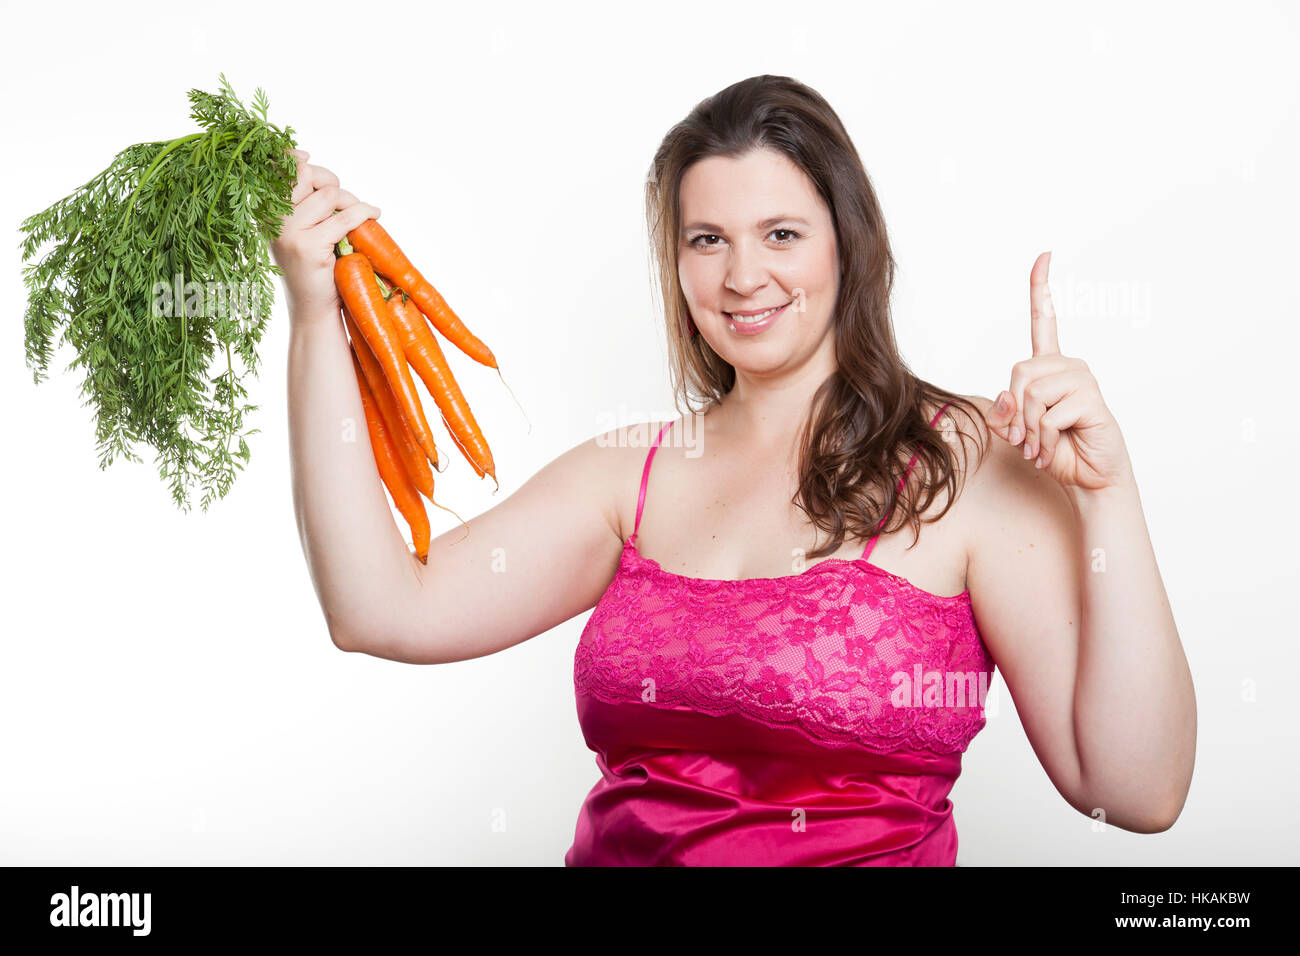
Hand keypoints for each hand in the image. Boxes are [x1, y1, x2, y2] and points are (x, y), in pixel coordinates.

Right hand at [270, 149, 380, 322]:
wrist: (312, 312)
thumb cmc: (312, 270)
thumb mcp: (299, 230)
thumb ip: (299, 201)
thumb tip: (306, 160)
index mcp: (265, 213)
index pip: (279, 170)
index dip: (295, 159)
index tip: (307, 157)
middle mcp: (271, 220)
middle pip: (307, 176)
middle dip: (332, 184)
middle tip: (347, 202)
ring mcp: (288, 233)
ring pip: (329, 195)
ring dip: (351, 202)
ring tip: (359, 216)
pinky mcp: (309, 247)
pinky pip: (345, 217)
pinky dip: (364, 212)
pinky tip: (374, 215)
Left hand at [985, 252, 1134, 492]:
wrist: (1088, 478)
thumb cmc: (1054, 451)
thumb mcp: (1016, 432)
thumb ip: (1003, 414)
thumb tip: (1007, 396)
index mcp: (1049, 367)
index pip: (1045, 321)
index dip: (1042, 288)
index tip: (1045, 255)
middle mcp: (1067, 367)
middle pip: (1019, 371)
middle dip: (1014, 410)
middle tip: (1023, 436)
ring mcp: (1082, 380)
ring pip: (1033, 393)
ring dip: (1028, 428)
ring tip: (1041, 443)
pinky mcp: (1091, 399)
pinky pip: (1048, 415)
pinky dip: (1043, 438)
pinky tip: (1056, 446)